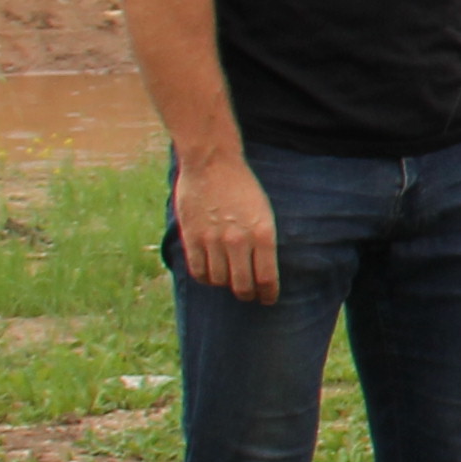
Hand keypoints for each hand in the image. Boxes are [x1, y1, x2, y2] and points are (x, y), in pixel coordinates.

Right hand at [172, 152, 280, 307]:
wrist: (212, 162)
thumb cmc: (242, 186)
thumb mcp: (264, 212)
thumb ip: (262, 241)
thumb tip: (262, 270)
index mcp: (263, 233)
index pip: (267, 278)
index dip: (268, 294)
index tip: (268, 299)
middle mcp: (238, 240)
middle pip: (242, 286)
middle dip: (248, 294)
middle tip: (250, 294)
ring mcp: (213, 240)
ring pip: (220, 281)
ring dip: (226, 285)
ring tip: (229, 280)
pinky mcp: (192, 238)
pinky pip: (198, 271)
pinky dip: (206, 277)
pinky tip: (211, 273)